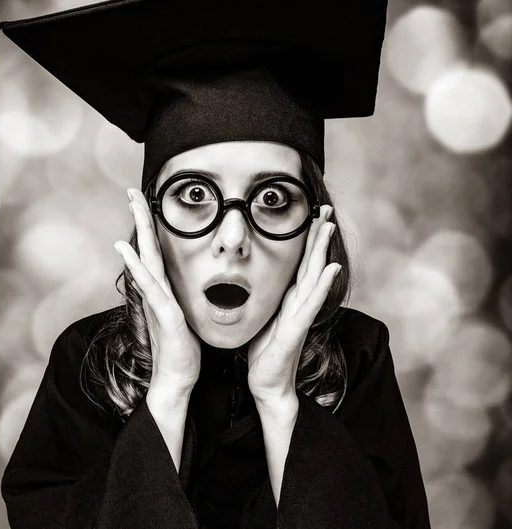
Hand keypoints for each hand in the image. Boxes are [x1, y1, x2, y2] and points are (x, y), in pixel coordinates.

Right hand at [114, 188, 200, 393]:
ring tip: (132, 206)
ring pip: (147, 261)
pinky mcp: (164, 316)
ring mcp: (158, 302)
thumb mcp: (185, 314)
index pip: (156, 251)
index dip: (151, 226)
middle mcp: (157, 291)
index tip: (146, 201)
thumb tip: (183, 282)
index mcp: (164, 289)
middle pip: (147, 248)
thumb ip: (179, 296)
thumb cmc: (182, 348)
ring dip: (139, 231)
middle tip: (131, 191)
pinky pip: (150, 288)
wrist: (177, 379)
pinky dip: (137, 268)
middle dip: (141, 218)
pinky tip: (127, 250)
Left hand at [247, 204, 340, 404]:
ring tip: (328, 228)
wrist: (267, 384)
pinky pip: (310, 304)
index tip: (312, 215)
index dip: (308, 240)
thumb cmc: (265, 352)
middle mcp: (299, 303)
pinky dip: (321, 285)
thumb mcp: (264, 316)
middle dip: (318, 236)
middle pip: (312, 264)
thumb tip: (261, 278)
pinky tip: (331, 268)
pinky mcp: (296, 330)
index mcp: (290, 299)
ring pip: (314, 277)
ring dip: (322, 251)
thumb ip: (270, 298)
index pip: (301, 264)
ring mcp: (300, 315)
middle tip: (327, 209)